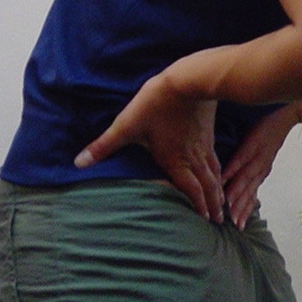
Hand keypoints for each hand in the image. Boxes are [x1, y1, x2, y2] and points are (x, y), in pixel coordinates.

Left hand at [74, 74, 224, 221]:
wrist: (190, 80)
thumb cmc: (157, 103)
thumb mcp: (127, 125)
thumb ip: (104, 145)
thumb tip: (79, 162)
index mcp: (176, 160)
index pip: (191, 190)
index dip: (198, 206)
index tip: (205, 220)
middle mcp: (193, 157)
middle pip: (208, 186)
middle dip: (213, 204)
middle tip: (219, 220)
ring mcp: (203, 146)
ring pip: (215, 174)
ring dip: (219, 190)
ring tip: (222, 202)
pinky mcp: (208, 134)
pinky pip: (216, 160)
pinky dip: (220, 172)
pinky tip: (219, 172)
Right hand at [222, 104, 299, 229]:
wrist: (288, 112)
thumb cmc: (271, 132)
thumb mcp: (263, 153)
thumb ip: (250, 167)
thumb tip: (236, 181)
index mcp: (262, 170)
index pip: (253, 194)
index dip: (246, 210)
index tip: (238, 226)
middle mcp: (261, 167)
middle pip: (249, 191)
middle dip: (241, 209)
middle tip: (233, 225)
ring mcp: (258, 156)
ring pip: (246, 178)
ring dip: (237, 193)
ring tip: (227, 207)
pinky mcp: (254, 143)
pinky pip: (242, 158)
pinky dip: (233, 168)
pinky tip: (224, 177)